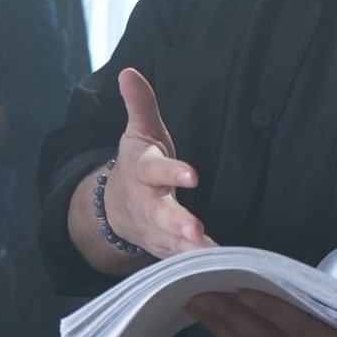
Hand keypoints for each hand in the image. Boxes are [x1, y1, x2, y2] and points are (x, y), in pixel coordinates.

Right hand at [96, 68, 214, 257]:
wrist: (116, 209)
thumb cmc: (139, 165)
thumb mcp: (140, 133)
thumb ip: (140, 105)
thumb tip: (129, 71)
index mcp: (144, 171)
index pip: (156, 170)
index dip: (173, 172)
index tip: (192, 175)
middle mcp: (148, 203)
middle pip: (161, 214)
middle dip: (177, 222)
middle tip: (194, 230)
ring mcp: (156, 229)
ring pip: (173, 242)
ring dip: (191, 249)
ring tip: (212, 254)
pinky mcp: (166, 248)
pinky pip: (182, 259)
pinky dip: (197, 263)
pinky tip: (220, 265)